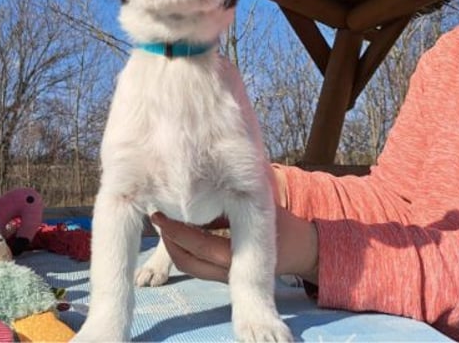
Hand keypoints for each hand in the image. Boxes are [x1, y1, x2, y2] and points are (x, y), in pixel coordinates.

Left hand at [151, 205, 319, 284]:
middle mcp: (229, 270)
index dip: (176, 231)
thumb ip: (237, 198)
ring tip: (163, 222)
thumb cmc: (282, 223)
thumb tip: (202, 183)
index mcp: (241, 255)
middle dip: (168, 240)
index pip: (200, 245)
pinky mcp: (222, 274)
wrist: (301, 250)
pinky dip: (181, 249)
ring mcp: (225, 275)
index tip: (161, 212)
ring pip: (189, 266)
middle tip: (157, 217)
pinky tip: (176, 228)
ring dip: (172, 246)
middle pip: (187, 261)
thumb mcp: (264, 206)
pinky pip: (195, 265)